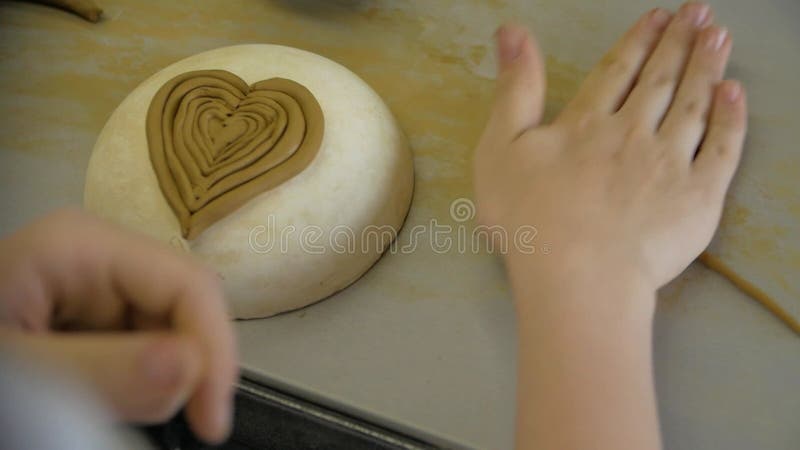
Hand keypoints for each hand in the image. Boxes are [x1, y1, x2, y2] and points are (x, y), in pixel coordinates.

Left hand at [0, 209, 236, 443]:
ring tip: (107, 411)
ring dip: (161, 383)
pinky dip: (140, 385)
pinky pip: (145, 349)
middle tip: (151, 423)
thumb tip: (189, 368)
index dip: (214, 350)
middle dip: (184, 370)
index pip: (190, 284)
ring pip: (172, 334)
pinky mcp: (93, 316)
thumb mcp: (16, 376)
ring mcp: (97, 286)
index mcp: (81, 247)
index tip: (211, 422)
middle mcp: (98, 258)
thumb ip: (99, 372)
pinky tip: (105, 402)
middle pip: (185, 309)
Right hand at [475, 3, 746, 291]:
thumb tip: (513, 31)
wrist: (578, 275)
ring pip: (692, 105)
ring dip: (707, 67)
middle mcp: (632, 133)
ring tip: (720, 37)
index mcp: (586, 124)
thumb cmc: (529, 219)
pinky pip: (722, 149)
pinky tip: (735, 95)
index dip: (638, 41)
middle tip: (700, 11)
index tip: (659, 16)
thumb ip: (514, 91)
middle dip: (680, 43)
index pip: (617, 73)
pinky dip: (731, 119)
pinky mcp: (699, 196)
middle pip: (660, 80)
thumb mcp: (500, 150)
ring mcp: (670, 163)